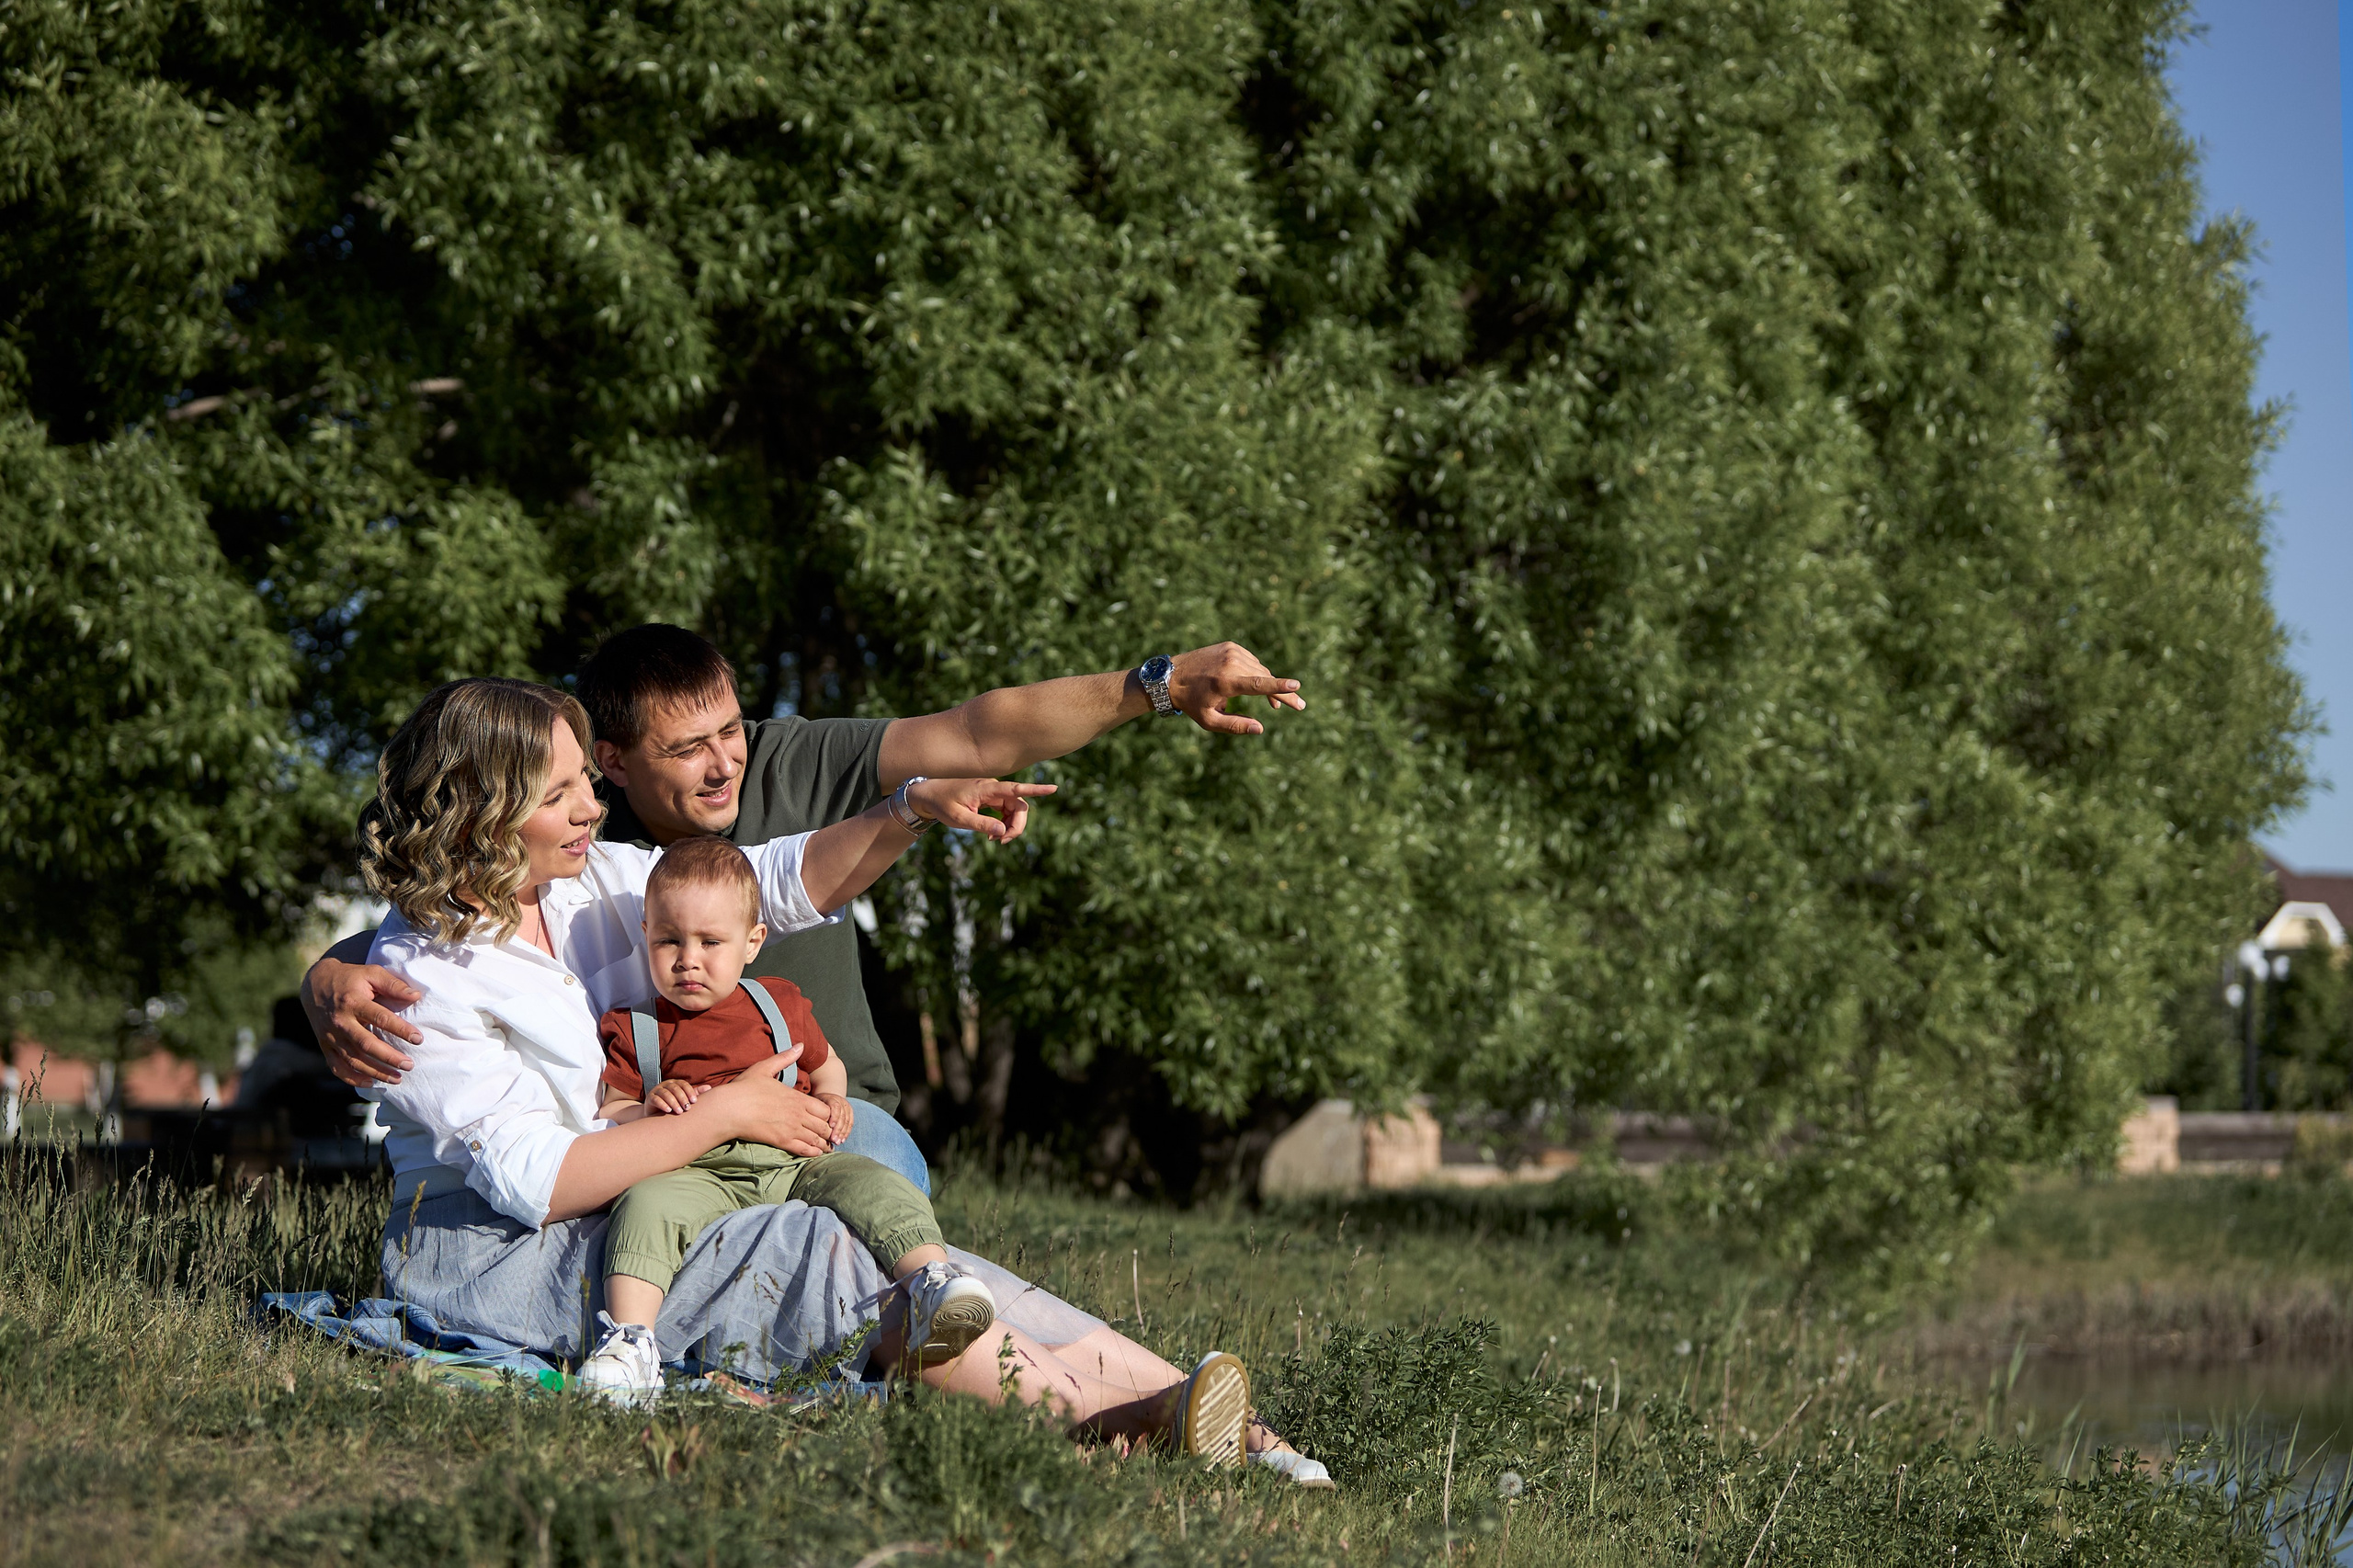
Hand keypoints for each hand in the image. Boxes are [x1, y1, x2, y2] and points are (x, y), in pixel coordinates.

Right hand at [304, 957, 424, 1087]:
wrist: (315, 983)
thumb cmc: (350, 978)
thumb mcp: (371, 973)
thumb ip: (393, 984)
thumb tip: (416, 996)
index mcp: (353, 1002)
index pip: (380, 1018)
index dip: (401, 1030)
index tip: (419, 1039)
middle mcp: (340, 1021)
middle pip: (365, 1044)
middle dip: (389, 1057)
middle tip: (409, 1065)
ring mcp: (330, 1036)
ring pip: (352, 1059)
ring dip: (375, 1072)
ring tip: (397, 1078)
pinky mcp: (324, 1045)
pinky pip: (336, 1066)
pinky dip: (351, 1078)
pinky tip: (370, 1083)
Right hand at [646, 1079, 702, 1115]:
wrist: (655, 1113)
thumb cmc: (673, 1104)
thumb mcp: (684, 1098)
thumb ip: (695, 1093)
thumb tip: (709, 1087)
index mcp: (675, 1083)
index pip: (684, 1084)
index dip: (690, 1092)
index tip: (695, 1101)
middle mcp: (666, 1084)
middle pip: (675, 1089)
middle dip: (682, 1099)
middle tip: (687, 1109)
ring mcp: (657, 1090)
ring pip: (666, 1094)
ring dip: (673, 1103)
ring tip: (679, 1112)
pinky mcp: (650, 1097)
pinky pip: (656, 1099)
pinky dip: (662, 1104)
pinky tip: (668, 1110)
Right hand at [702, 1055, 834, 1156]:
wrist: (729, 1109)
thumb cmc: (745, 1088)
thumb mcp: (765, 1068)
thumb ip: (785, 1058)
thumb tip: (801, 1044)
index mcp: (797, 1098)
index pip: (825, 1109)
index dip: (828, 1114)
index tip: (825, 1117)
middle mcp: (798, 1114)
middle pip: (824, 1126)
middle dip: (828, 1130)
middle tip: (829, 1134)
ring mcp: (791, 1129)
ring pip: (817, 1140)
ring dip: (823, 1143)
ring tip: (825, 1146)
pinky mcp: (781, 1141)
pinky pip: (804, 1150)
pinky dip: (813, 1152)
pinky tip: (816, 1153)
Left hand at [816, 1092, 855, 1147]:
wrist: (827, 1098)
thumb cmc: (817, 1105)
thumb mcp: (813, 1105)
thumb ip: (814, 1113)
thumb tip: (814, 1127)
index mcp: (831, 1098)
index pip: (835, 1107)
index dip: (834, 1117)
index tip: (831, 1127)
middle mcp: (841, 1101)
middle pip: (842, 1116)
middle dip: (838, 1129)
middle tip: (833, 1140)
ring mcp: (847, 1107)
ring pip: (847, 1121)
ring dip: (843, 1133)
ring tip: (838, 1142)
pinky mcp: (850, 1112)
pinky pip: (850, 1123)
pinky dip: (847, 1133)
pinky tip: (842, 1140)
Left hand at [905, 777, 1056, 842]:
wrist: (928, 795)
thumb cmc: (941, 805)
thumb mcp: (958, 819)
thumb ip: (981, 825)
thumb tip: (1002, 831)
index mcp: (986, 789)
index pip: (1016, 789)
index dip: (1036, 790)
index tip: (1053, 789)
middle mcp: (993, 788)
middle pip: (1019, 805)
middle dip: (1016, 826)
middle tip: (1002, 842)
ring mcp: (993, 793)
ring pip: (1014, 810)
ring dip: (1010, 826)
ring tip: (995, 840)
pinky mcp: (990, 798)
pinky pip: (1006, 811)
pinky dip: (1004, 824)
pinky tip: (993, 834)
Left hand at [1168, 642, 1304, 735]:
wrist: (1171, 676)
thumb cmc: (1190, 703)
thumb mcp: (1209, 721)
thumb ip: (1235, 726)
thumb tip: (1260, 729)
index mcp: (1225, 682)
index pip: (1258, 684)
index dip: (1279, 687)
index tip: (1296, 686)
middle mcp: (1230, 663)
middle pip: (1265, 678)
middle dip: (1282, 693)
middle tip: (1299, 706)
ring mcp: (1231, 651)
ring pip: (1260, 670)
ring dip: (1268, 685)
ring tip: (1274, 704)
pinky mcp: (1231, 646)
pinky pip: (1252, 662)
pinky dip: (1256, 673)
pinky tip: (1253, 686)